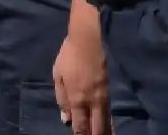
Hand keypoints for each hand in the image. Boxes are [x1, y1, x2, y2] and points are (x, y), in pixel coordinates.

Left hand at [53, 19, 112, 134]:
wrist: (88, 41)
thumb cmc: (68, 56)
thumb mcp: (58, 75)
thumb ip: (61, 98)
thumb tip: (66, 119)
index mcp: (76, 99)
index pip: (80, 125)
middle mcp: (91, 102)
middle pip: (95, 128)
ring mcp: (102, 98)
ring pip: (105, 123)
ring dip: (103, 132)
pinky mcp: (109, 92)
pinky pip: (109, 113)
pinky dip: (109, 123)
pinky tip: (109, 128)